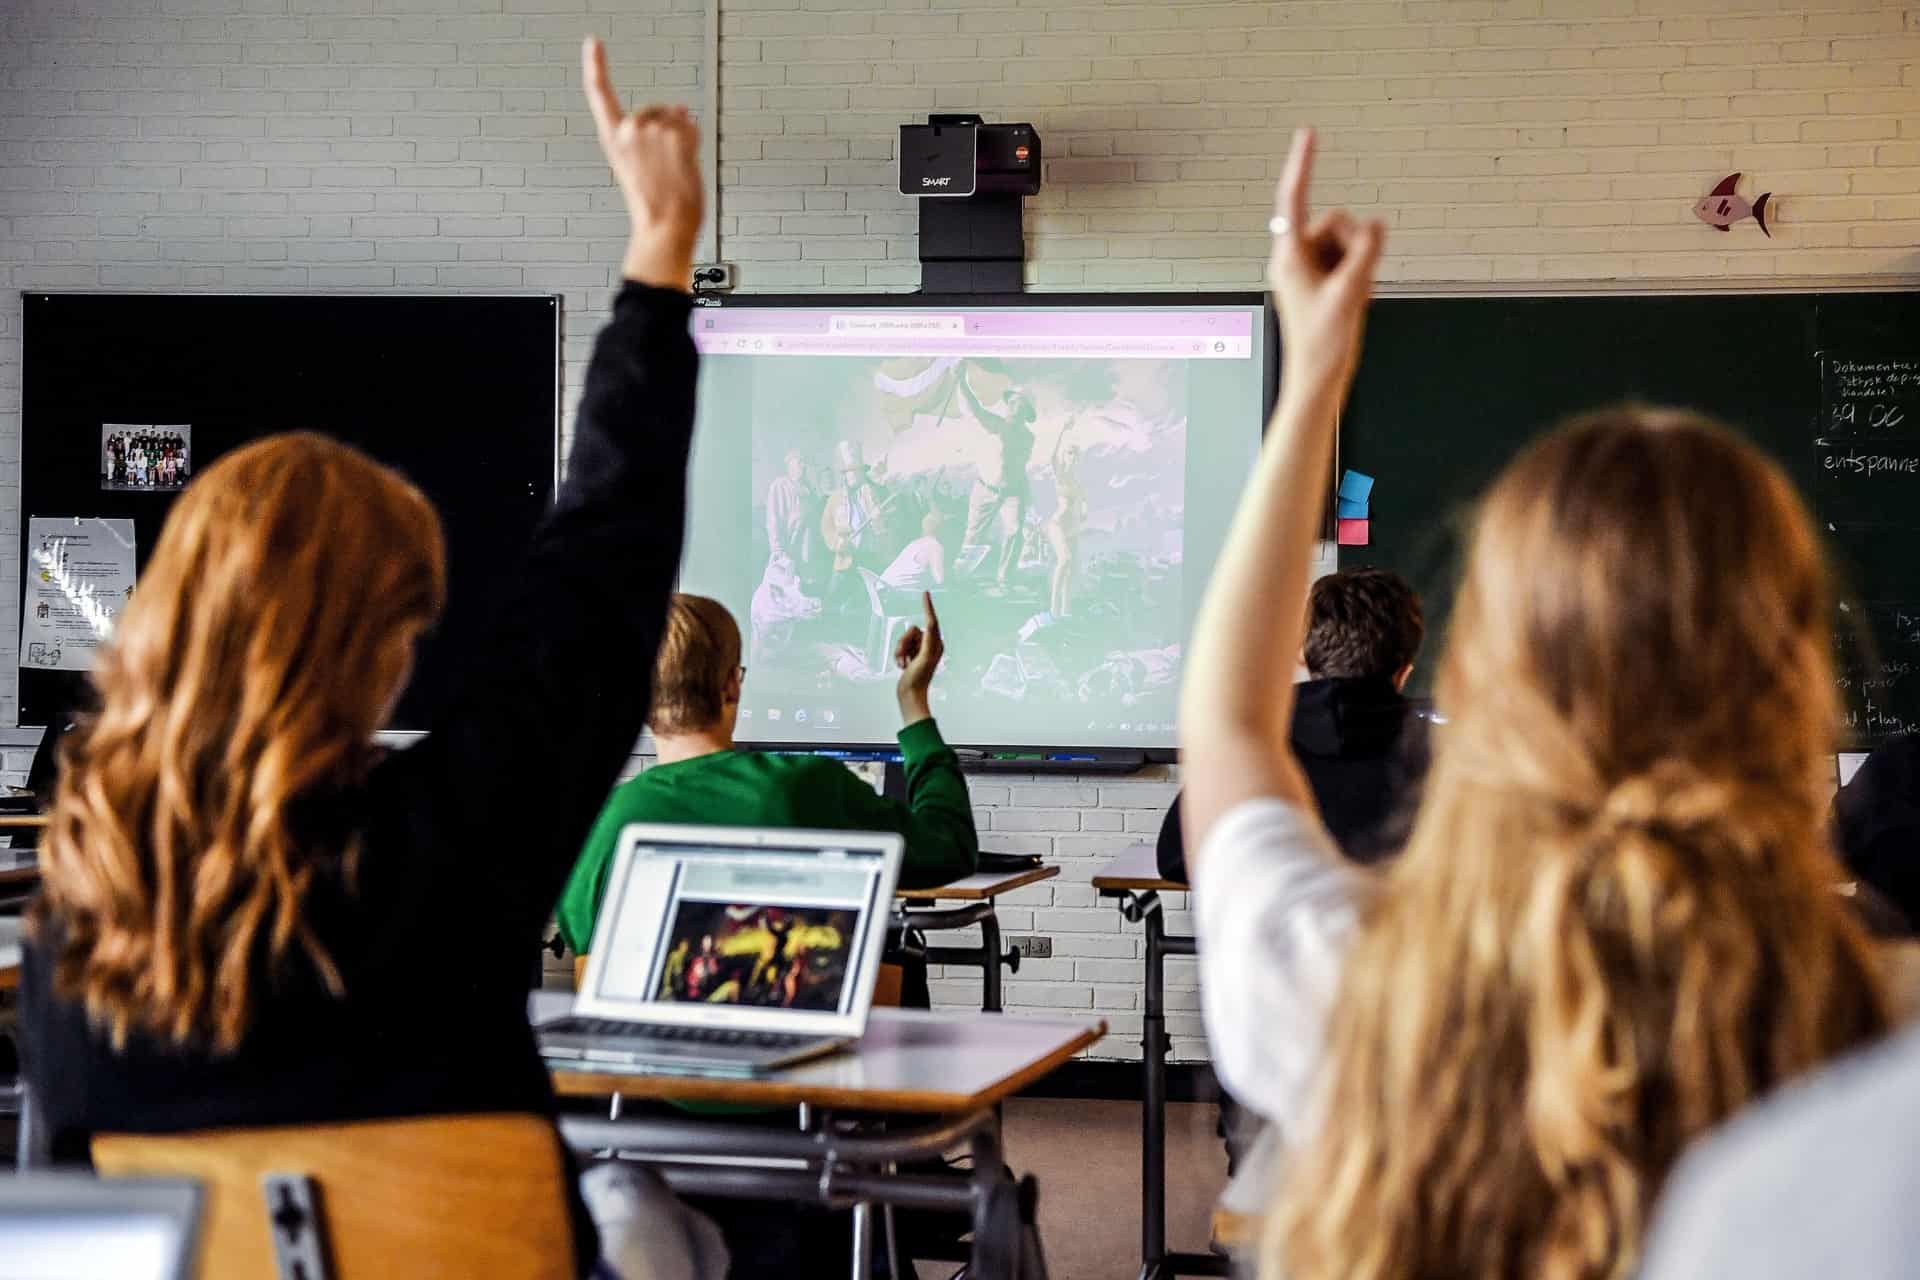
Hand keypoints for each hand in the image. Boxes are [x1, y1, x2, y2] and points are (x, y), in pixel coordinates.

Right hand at [582, 36, 703, 290]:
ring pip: (677, 118)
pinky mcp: (676, 135)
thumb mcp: (641, 166)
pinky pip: (692, 127)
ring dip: (682, 139)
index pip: (600, 94)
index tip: (593, 43)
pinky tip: (685, 163)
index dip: (596, 66)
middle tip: (664, 166)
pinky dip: (694, 142)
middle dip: (666, 130)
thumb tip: (683, 108)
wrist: (665, 227)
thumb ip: (653, 134)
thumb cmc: (654, 205)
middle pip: (656, 110)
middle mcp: (629, 129)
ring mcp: (653, 130)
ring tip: (674, 169)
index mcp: (612, 138)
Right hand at [894, 592, 944, 724]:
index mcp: (936, 644)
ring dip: (900, 651)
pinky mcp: (911, 656)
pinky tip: (902, 667)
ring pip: (904, 639)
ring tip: (904, 665)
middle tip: (906, 659)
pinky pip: (900, 647)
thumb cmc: (918, 679)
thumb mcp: (924, 657)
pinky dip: (898, 656)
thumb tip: (931, 624)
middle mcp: (930, 645)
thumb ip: (928, 640)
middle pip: (911, 631)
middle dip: (904, 644)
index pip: (932, 621)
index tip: (925, 593)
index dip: (928, 606)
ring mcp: (919, 651)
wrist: (910, 695)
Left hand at [1267, 128, 1384, 398]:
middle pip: (1335, 223)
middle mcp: (1295, 258)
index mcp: (1289, 258)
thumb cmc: (1324, 342)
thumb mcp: (1352, 292)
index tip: (1308, 133)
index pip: (1294, 200)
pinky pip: (1349, 258)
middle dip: (1354, 245)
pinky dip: (1358, 273)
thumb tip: (1375, 225)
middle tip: (1354, 283)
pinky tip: (1354, 299)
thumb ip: (1366, 252)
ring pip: (1346, 241)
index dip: (1303, 164)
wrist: (1319, 378)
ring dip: (1358, 263)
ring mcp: (1309, 270)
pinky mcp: (1321, 280)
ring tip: (1352, 296)